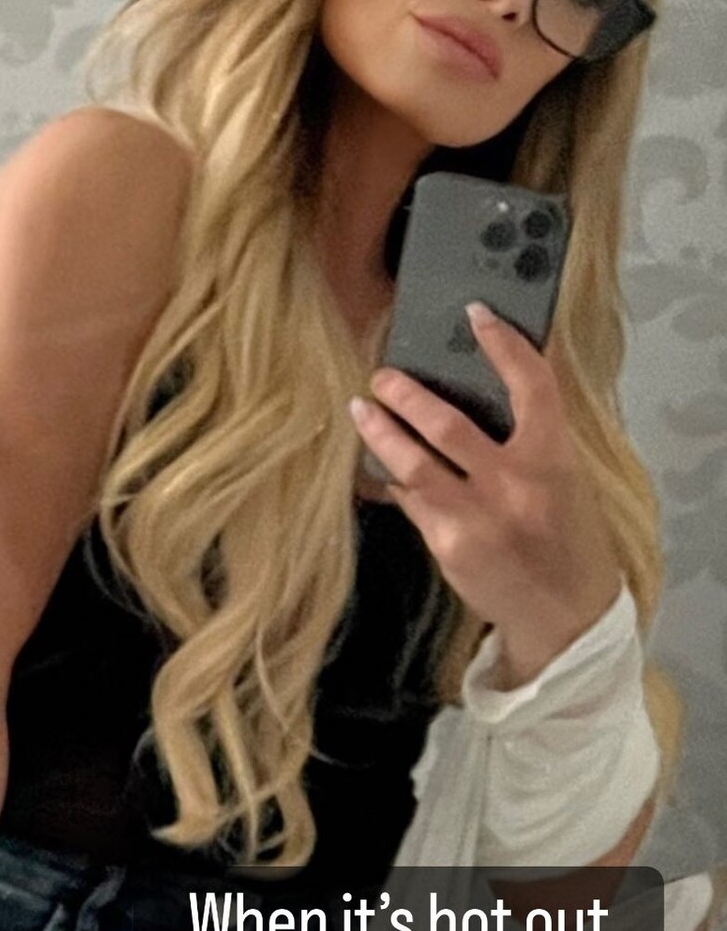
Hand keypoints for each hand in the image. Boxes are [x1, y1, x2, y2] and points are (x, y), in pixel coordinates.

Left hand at [350, 301, 623, 685]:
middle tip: (382, 375)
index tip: (476, 315)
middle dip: (406, 394)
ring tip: (361, 409)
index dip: (503, 345)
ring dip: (381, 432)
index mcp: (553, 459)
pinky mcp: (448, 546)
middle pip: (446, 425)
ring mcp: (476, 518)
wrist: (567, 615)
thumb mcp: (567, 479)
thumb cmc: (570, 537)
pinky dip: (396, 479)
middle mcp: (513, 485)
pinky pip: (411, 500)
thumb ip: (532, 436)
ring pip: (413, 464)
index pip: (531, 385)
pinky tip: (384, 467)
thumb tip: (486, 385)